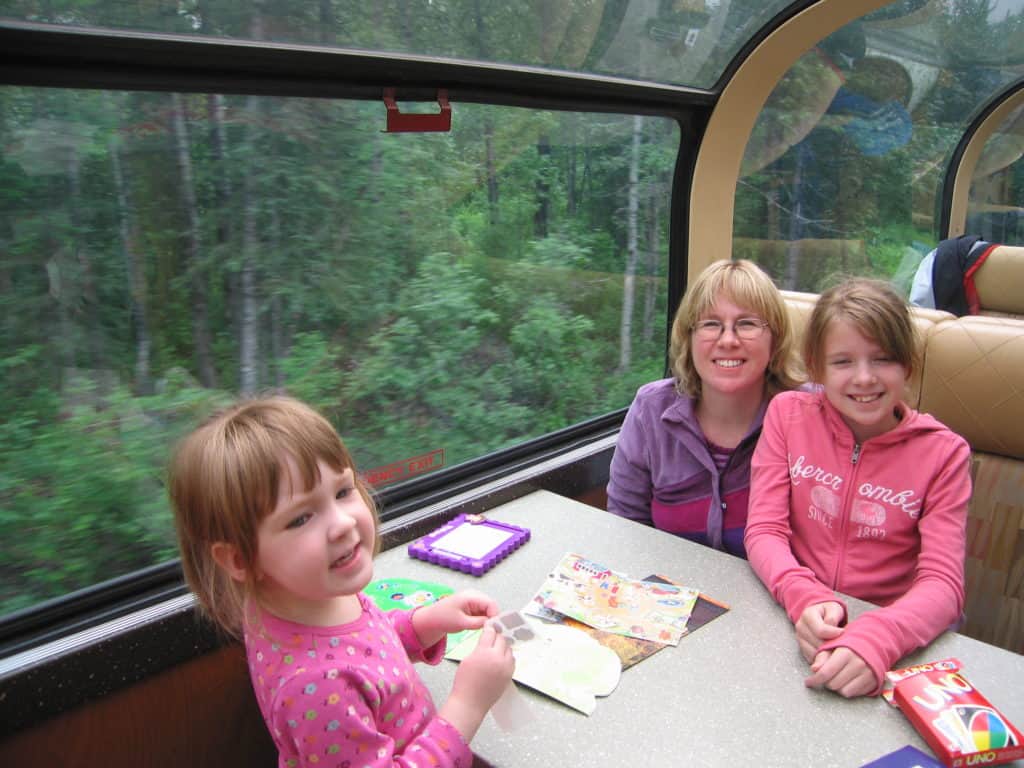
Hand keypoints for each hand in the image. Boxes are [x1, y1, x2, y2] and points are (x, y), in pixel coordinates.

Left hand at [412, 589, 498, 647]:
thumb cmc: (443, 619)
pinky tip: (479, 626)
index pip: (491, 604)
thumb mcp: (462, 623)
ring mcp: (473, 600)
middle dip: (492, 617)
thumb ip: (478, 623)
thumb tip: (492, 624)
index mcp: (471, 596)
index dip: (495, 615)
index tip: (494, 628)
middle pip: (491, 606)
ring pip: (488, 609)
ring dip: (487, 619)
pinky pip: (483, 611)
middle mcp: (474, 595)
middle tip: (489, 630)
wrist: (432, 619)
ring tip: (483, 629)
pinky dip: (483, 619)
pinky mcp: (472, 605)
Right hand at [439, 624, 515, 741]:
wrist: (470, 703)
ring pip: (509, 649)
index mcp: (485, 653)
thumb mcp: (468, 659)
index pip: (491, 633)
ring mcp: (506, 668)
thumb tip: (487, 638)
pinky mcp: (509, 675)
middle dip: (496, 637)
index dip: (489, 629)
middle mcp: (498, 658)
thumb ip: (479, 646)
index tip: (488, 626)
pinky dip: (507, 657)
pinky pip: (511, 660)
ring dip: (503, 646)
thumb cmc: (464, 682)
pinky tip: (500, 658)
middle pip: (502, 639)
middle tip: (491, 637)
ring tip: (495, 649)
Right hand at [795, 601, 844, 661]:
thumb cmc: (829, 612)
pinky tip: (830, 654)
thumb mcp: (833, 609)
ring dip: (828, 655)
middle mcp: (801, 628)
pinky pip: (813, 659)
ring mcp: (800, 640)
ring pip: (815, 654)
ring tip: (837, 649)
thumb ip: (832, 619)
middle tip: (843, 644)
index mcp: (807, 615)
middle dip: (832, 646)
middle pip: (818, 644)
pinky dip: (823, 660)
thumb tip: (835, 633)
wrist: (820, 616)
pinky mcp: (802, 650)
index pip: (820, 630)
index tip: (843, 632)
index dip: (834, 634)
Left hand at [804, 647, 876, 697]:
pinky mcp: (873, 682)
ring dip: (837, 687)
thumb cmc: (849, 645)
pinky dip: (847, 690)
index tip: (808, 682)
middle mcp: (858, 664)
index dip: (814, 679)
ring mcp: (867, 674)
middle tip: (826, 676)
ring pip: (843, 692)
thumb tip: (814, 669)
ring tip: (837, 677)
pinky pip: (854, 694)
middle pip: (833, 684)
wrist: (873, 645)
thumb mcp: (833, 645)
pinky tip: (847, 681)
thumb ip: (822, 657)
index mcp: (846, 653)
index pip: (826, 672)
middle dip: (826, 682)